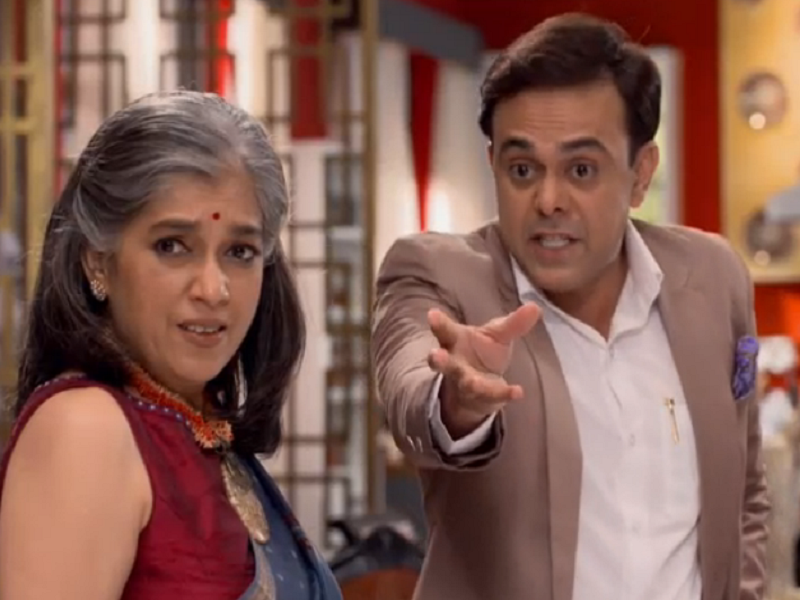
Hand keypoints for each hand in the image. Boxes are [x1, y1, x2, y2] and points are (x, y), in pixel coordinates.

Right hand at [427, 303, 540, 437]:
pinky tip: (518, 391)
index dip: (438, 323)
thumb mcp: (496, 335)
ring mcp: (464, 382)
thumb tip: (535, 306)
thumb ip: (513, 323)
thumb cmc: (482, 353)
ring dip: (469, 383)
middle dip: (438, 359)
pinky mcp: (480, 398)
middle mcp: (454, 363)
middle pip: (442, 362)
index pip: (444, 331)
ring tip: (475, 383)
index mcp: (454, 341)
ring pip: (464, 383)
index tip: (432, 314)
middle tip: (435, 355)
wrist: (478, 391)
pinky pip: (491, 396)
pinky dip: (504, 394)